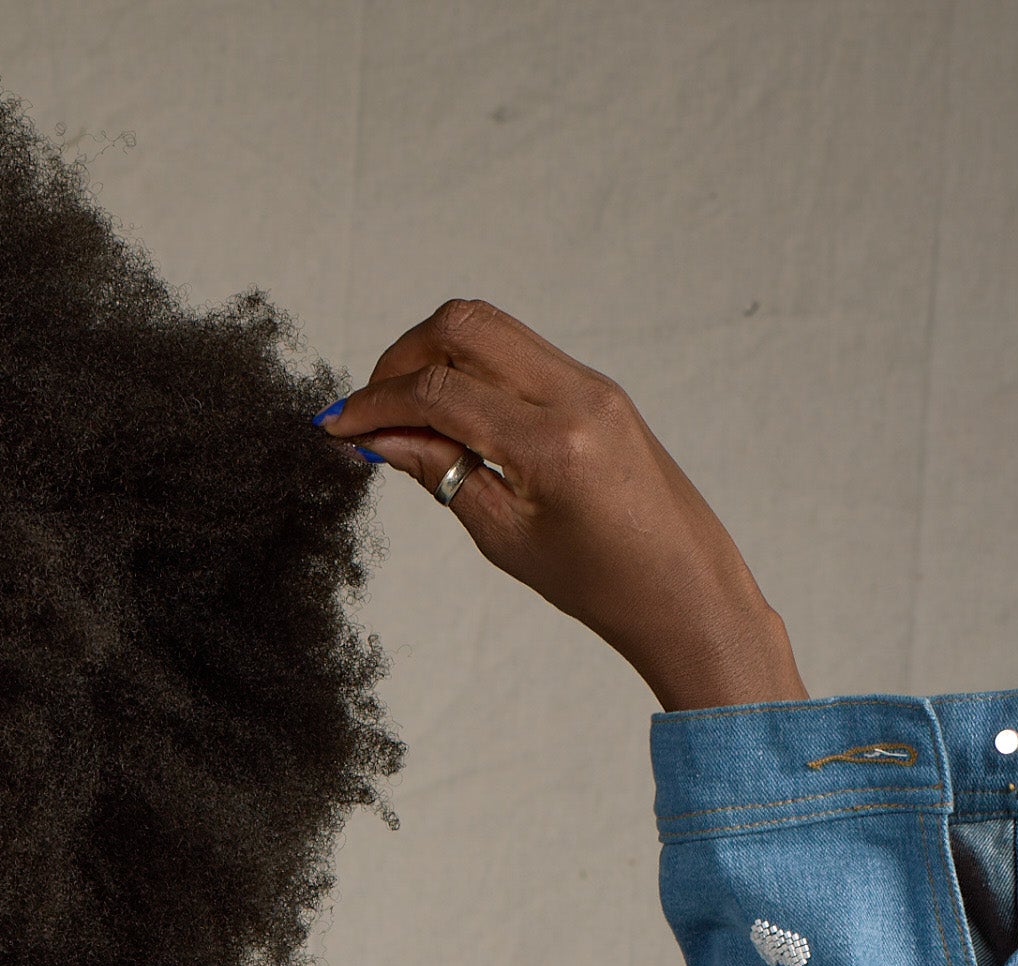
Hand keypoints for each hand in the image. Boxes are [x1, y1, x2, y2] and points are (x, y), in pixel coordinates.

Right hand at [317, 301, 805, 712]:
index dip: (376, 403)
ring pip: (490, 328)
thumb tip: (380, 436)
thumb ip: (440, 473)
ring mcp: (590, 382)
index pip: (441, 391)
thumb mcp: (503, 538)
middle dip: (401, 357)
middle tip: (368, 408)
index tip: (335, 426)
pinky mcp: (595, 387)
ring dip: (434, 356)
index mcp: (550, 443)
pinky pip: (517, 354)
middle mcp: (574, 395)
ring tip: (401, 413)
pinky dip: (468, 369)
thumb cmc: (598, 582)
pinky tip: (445, 415)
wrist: (681, 587)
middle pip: (464, 325)